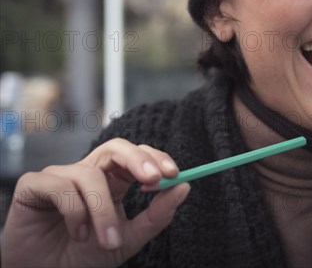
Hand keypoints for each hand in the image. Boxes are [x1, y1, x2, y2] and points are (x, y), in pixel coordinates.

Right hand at [1, 138, 190, 266]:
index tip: (174, 173)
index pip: (137, 156)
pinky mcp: (34, 185)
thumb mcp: (129, 239)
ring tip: (108, 241)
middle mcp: (87, 173)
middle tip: (154, 178)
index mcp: (112, 181)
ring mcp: (60, 176)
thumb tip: (185, 186)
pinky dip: (74, 213)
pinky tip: (76, 234)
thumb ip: (156, 215)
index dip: (156, 158)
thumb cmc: (84, 257)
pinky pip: (61, 187)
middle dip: (138, 159)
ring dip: (103, 210)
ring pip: (90, 175)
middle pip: (115, 147)